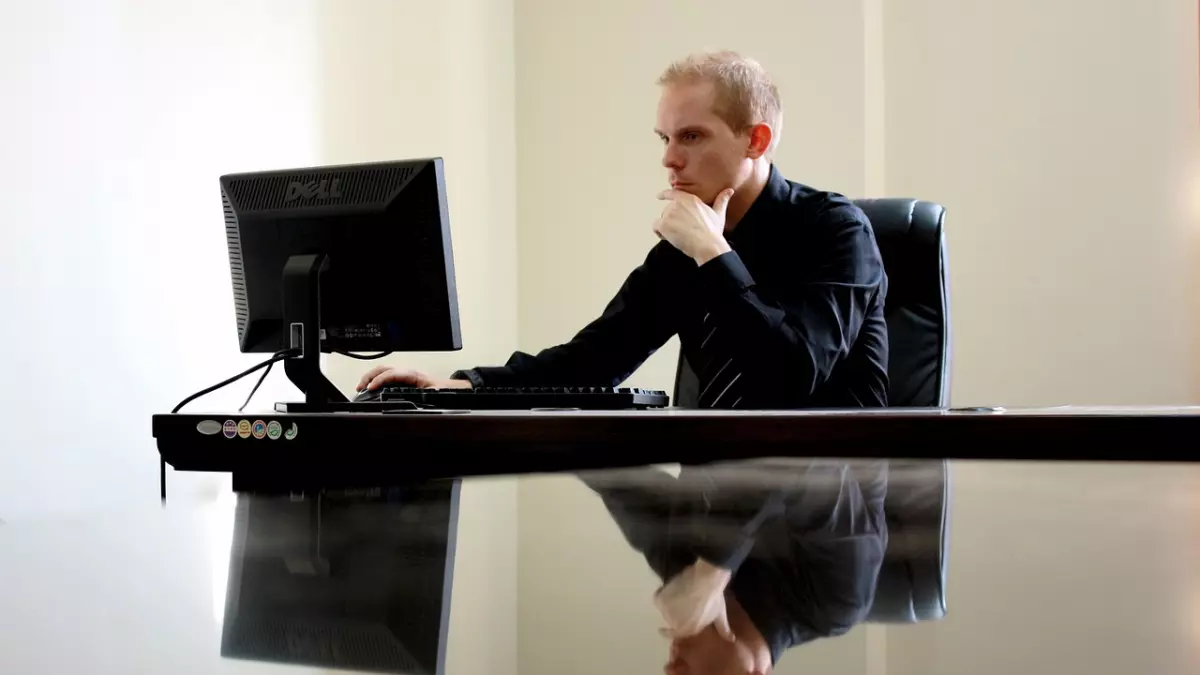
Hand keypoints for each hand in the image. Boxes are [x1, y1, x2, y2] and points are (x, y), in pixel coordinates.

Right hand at [356, 366, 471, 391]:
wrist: (446, 388)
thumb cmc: (440, 390)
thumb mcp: (434, 395)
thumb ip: (426, 397)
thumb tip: (420, 400)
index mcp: (413, 375)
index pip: (392, 374)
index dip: (380, 380)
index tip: (371, 388)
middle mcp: (406, 372)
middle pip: (384, 368)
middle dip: (370, 376)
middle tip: (360, 388)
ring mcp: (403, 374)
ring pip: (382, 370)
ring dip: (370, 377)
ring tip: (360, 388)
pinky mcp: (401, 378)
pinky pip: (385, 374)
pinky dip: (374, 379)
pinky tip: (370, 387)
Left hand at [653, 189, 733, 263]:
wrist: (707, 244)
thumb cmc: (713, 231)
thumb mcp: (718, 213)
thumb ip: (721, 200)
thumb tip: (729, 191)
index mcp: (690, 199)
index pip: (673, 193)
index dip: (664, 194)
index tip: (659, 196)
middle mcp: (678, 203)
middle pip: (667, 211)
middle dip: (671, 221)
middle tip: (683, 231)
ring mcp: (670, 213)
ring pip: (661, 220)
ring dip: (667, 228)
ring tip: (679, 236)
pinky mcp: (664, 224)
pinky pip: (656, 227)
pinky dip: (660, 233)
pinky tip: (670, 238)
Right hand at [654, 558, 734, 641]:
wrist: (706, 579)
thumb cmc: (714, 599)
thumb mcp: (720, 615)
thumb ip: (723, 629)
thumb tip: (731, 640)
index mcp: (689, 629)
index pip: (674, 634)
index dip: (668, 632)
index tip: (662, 630)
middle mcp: (675, 623)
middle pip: (671, 619)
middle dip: (676, 613)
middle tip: (683, 602)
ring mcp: (667, 611)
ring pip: (665, 608)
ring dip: (669, 603)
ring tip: (679, 592)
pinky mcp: (661, 599)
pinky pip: (658, 598)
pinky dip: (662, 594)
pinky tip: (670, 588)